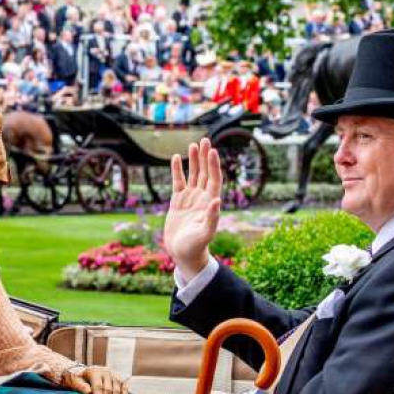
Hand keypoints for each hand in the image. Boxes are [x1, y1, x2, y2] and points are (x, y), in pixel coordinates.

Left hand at [62, 366, 129, 393]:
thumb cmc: (79, 379)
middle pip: (108, 389)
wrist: (86, 373)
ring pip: (117, 390)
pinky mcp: (121, 379)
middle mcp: (106, 372)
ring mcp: (114, 375)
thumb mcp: (75, 380)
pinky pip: (125, 389)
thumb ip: (80, 385)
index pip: (98, 385)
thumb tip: (89, 392)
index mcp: (94, 371)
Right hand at [163, 138, 222, 278]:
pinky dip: (177, 170)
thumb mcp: (205, 233)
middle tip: (205, 140)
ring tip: (194, 145)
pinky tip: (176, 158)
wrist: (183, 254)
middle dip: (205, 157)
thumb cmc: (196, 246)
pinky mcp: (177, 202)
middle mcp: (201, 198)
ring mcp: (190, 199)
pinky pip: (178, 182)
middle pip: (204, 173)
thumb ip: (211, 217)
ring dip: (194, 161)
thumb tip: (216, 200)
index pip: (213, 179)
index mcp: (210, 203)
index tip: (212, 151)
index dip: (213, 165)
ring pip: (193, 175)